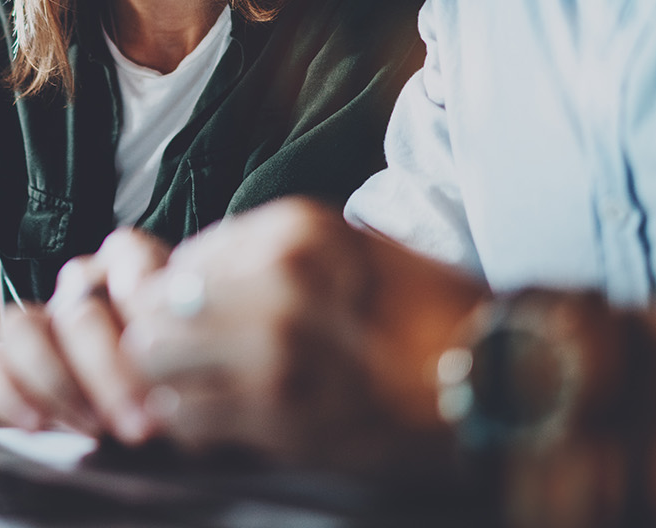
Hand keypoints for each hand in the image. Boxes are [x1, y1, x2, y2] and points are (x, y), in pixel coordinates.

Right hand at [0, 228, 171, 439]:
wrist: (153, 432)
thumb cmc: (187, 394)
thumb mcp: (202, 370)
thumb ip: (191, 356)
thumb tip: (185, 379)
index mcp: (135, 277)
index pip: (126, 254)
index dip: (137, 281)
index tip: (154, 325)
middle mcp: (85, 294)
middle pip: (80, 308)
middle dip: (107, 368)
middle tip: (141, 421)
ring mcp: (45, 327)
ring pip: (25, 327)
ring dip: (57, 381)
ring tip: (95, 429)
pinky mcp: (9, 366)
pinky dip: (9, 395)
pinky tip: (37, 425)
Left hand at [120, 198, 487, 478]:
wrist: (501, 383)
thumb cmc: (425, 317)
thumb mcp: (348, 251)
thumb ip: (262, 255)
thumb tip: (167, 270)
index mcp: (296, 229)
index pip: (181, 259)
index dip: (174, 297)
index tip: (192, 323)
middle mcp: (279, 276)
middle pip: (154, 308)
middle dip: (162, 341)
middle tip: (191, 366)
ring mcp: (278, 345)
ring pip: (155, 361)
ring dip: (171, 384)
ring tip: (209, 393)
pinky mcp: (283, 412)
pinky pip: (188, 418)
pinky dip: (197, 426)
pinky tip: (232, 424)